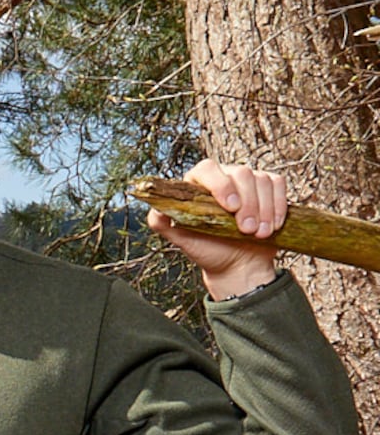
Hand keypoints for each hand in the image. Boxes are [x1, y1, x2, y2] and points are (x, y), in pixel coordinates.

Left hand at [147, 161, 287, 298]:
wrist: (236, 265)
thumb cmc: (207, 250)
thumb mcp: (180, 239)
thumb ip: (161, 222)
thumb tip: (155, 208)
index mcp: (198, 183)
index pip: (208, 168)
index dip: (221, 185)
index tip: (231, 208)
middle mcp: (224, 177)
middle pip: (241, 173)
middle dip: (247, 204)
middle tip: (246, 230)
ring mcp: (248, 181)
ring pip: (262, 180)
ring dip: (265, 209)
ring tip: (258, 233)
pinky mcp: (269, 189)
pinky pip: (278, 185)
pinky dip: (279, 206)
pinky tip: (272, 226)